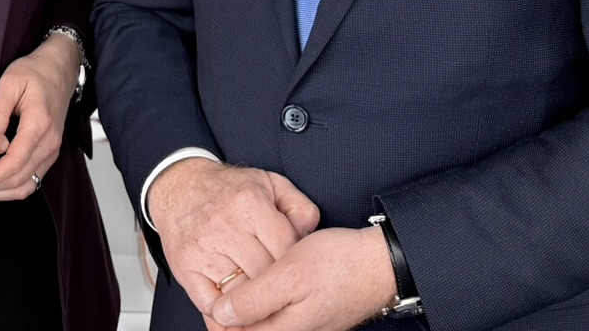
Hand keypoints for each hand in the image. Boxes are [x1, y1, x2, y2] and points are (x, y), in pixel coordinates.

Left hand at [0, 33, 78, 200]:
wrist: (59, 69)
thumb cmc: (35, 72)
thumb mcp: (9, 83)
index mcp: (39, 123)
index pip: (15, 161)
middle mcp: (49, 142)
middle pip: (20, 178)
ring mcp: (52, 150)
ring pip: (27, 185)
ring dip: (1, 192)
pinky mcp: (50, 154)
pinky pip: (32, 180)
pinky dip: (13, 188)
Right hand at [146, 158, 321, 318]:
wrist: (180, 185)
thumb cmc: (229, 189)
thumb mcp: (270, 183)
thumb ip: (299, 206)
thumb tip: (309, 235)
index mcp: (250, 204)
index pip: (285, 250)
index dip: (294, 266)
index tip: (295, 272)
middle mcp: (225, 225)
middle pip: (264, 275)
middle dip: (277, 287)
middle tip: (283, 293)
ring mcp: (203, 248)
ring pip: (240, 293)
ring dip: (254, 303)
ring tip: (265, 305)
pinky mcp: (185, 265)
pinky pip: (210, 304)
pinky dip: (226, 315)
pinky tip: (238, 313)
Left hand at [206, 224, 395, 329]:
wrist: (380, 264)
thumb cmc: (339, 265)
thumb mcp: (290, 275)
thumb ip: (255, 299)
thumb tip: (222, 314)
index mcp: (284, 329)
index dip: (218, 315)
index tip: (208, 293)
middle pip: (249, 327)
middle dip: (232, 308)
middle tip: (219, 282)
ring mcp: (304, 325)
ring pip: (263, 320)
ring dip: (248, 302)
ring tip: (240, 277)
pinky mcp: (311, 315)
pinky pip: (278, 312)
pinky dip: (265, 298)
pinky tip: (264, 277)